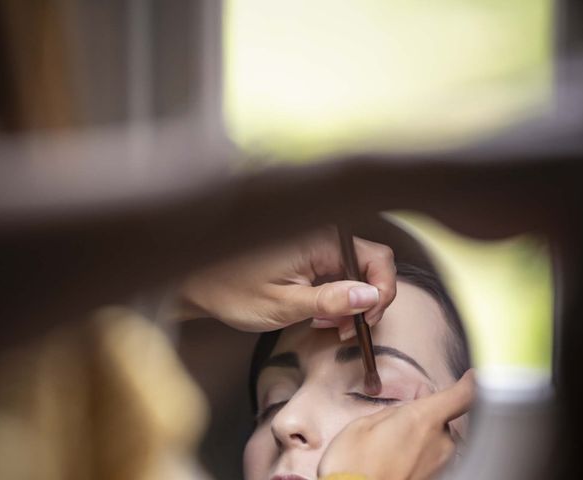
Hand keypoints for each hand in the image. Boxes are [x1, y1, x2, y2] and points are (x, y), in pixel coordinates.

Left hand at [176, 228, 395, 338]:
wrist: (200, 284)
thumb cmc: (234, 292)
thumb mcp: (284, 305)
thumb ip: (330, 300)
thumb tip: (372, 297)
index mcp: (321, 240)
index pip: (377, 258)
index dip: (382, 292)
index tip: (366, 322)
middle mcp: (324, 236)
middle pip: (370, 265)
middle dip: (366, 302)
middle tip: (346, 331)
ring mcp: (317, 245)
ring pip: (356, 273)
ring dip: (352, 304)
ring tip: (330, 328)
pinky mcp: (310, 256)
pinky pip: (338, 274)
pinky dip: (338, 298)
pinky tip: (320, 316)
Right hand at [318, 370, 474, 479]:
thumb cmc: (353, 466)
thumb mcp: (363, 425)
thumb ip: (390, 414)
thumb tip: (401, 414)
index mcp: (422, 419)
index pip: (461, 396)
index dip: (470, 383)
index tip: (472, 376)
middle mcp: (438, 444)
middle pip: (442, 421)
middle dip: (423, 418)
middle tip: (397, 422)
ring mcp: (438, 466)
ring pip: (436, 442)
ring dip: (419, 439)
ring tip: (389, 446)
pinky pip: (429, 461)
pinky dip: (415, 457)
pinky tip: (393, 461)